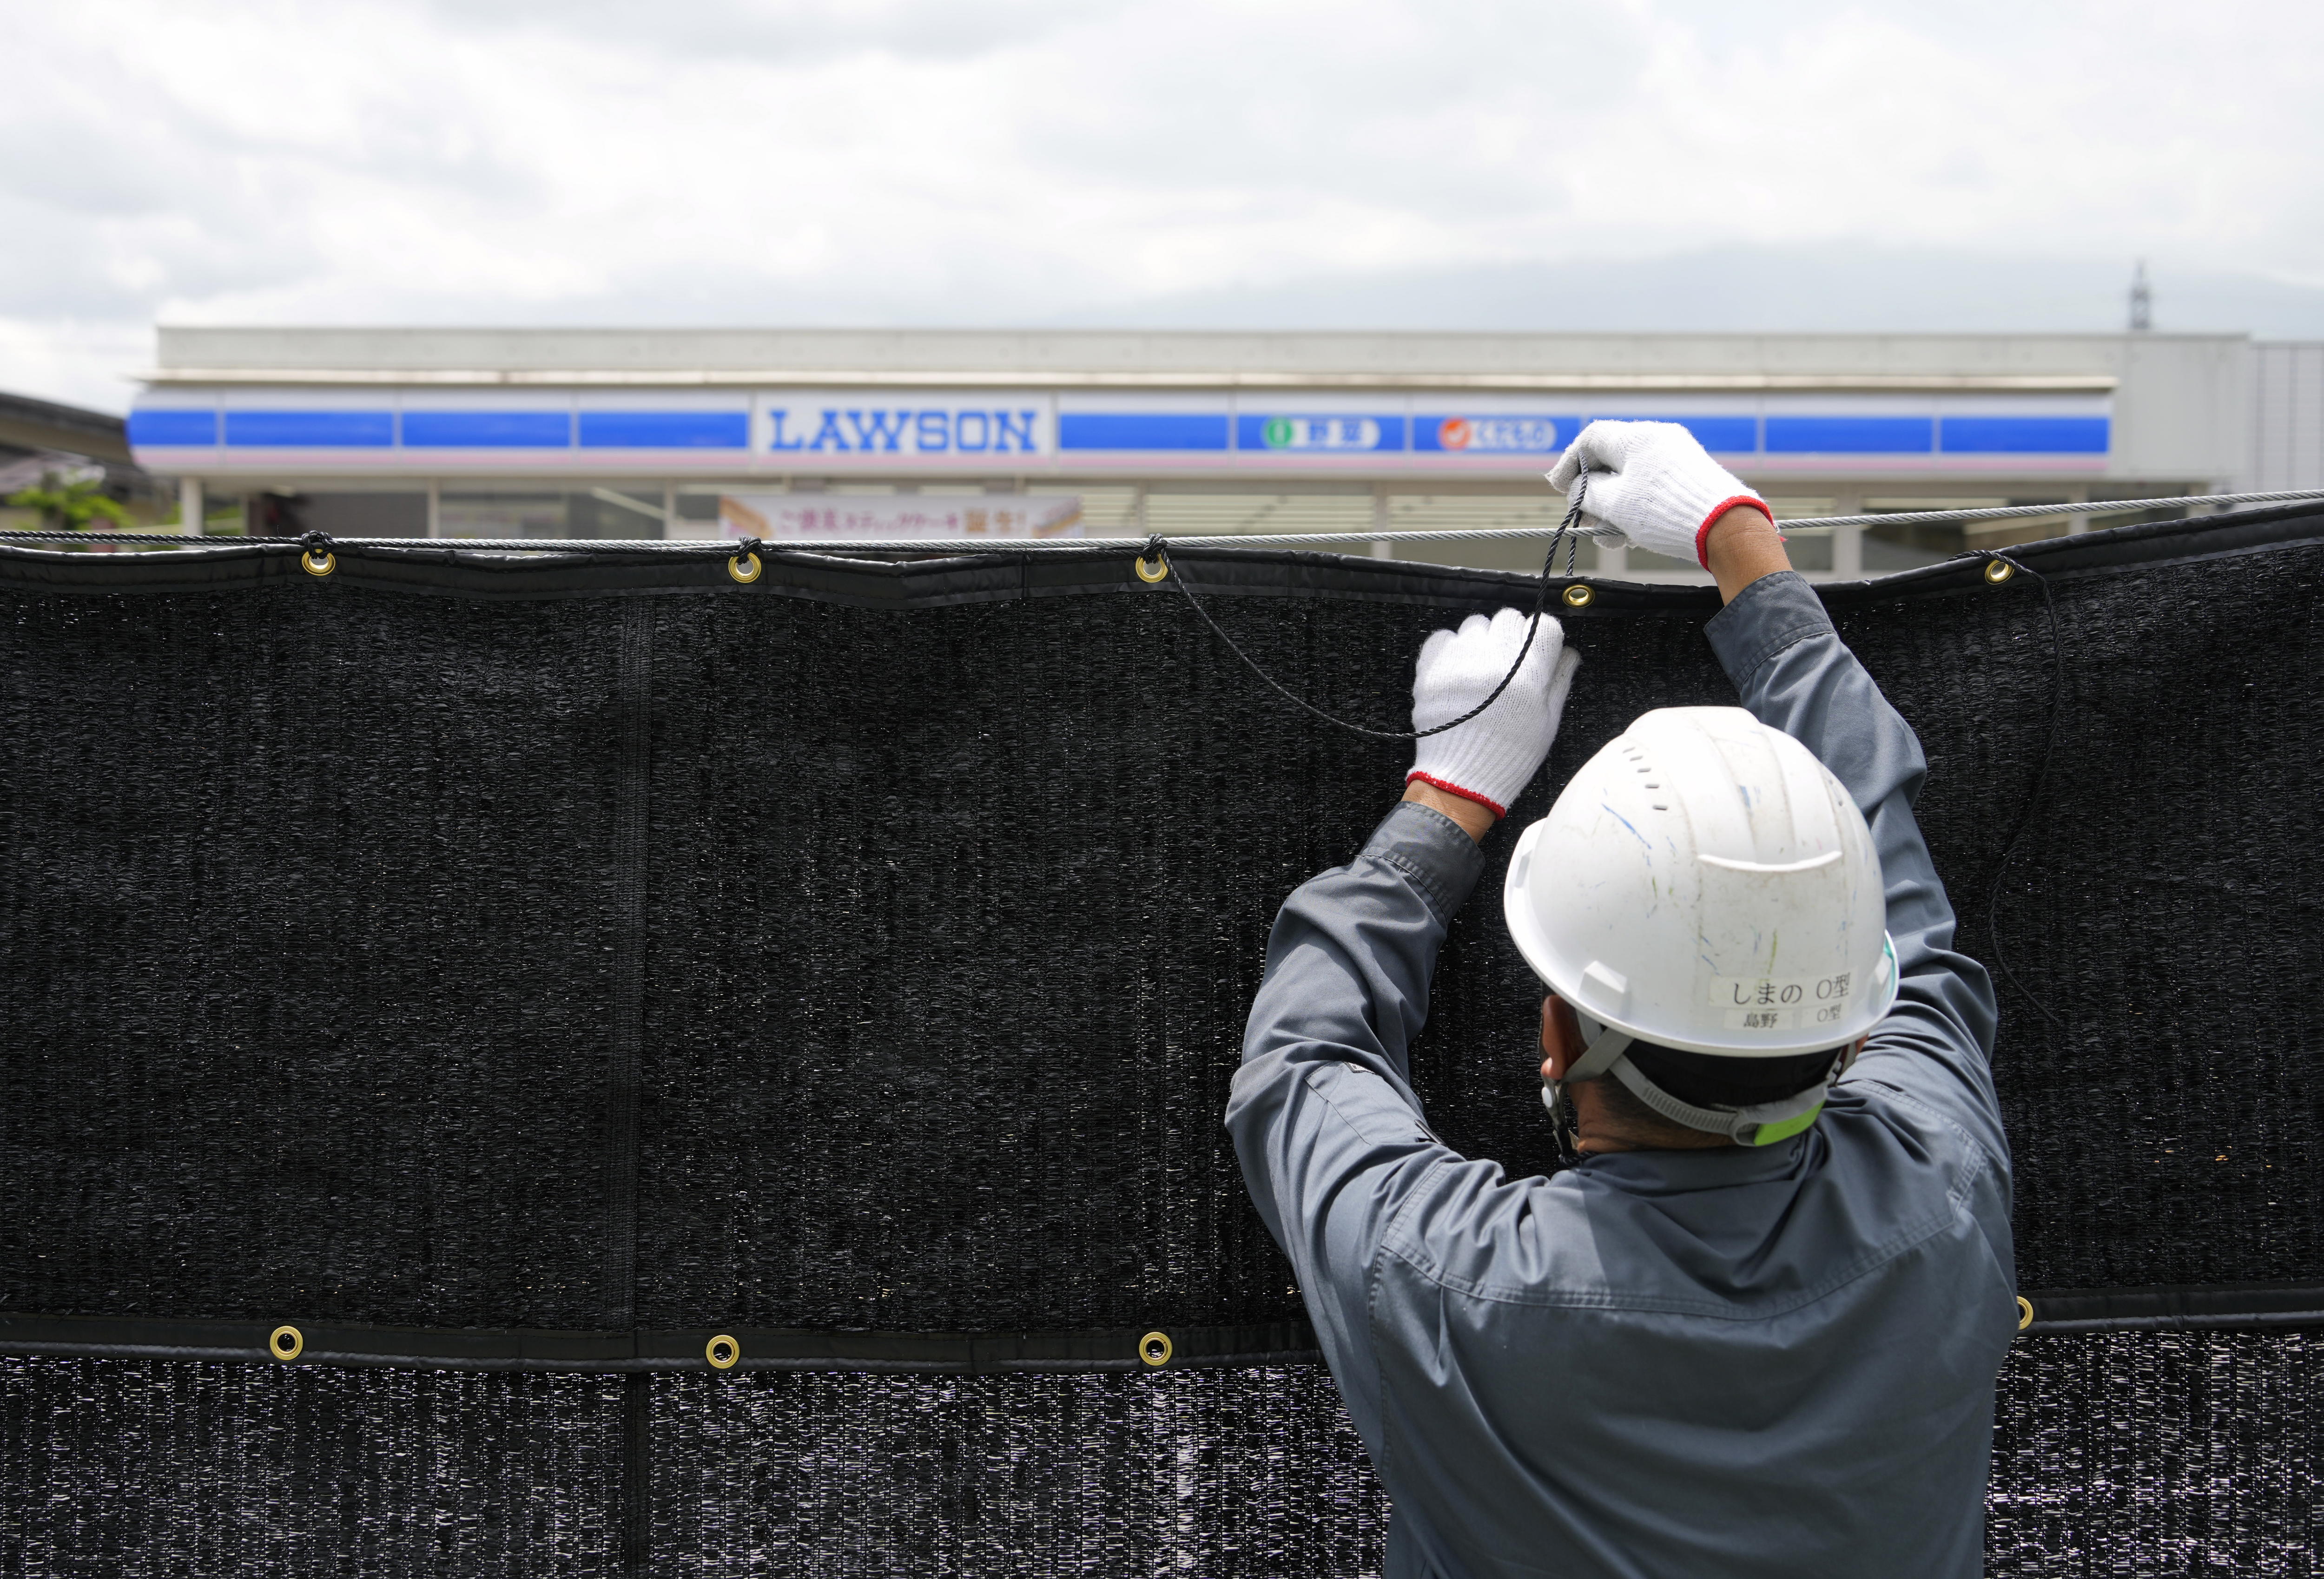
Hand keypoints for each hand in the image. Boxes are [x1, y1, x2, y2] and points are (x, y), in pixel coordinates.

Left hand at [1406, 609, 1581, 819]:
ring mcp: (1459, 662)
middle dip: (1512, 635)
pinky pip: (1444, 637)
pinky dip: (1452, 648)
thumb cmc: (1510, 754)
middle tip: (1508, 660)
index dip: (1542, 637)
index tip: (1537, 650)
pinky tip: (1459, 670)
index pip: (1543, 626)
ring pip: (1475, 624)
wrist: (1461, 780)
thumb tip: (1569, 652)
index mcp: (1527, 675)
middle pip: (1508, 617)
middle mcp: (1493, 661)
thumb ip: (1559, 680)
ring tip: (1482, 667)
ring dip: (1482, 640)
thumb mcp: (1547, 721)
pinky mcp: (1432, 670)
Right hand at [1546, 420, 1770, 567]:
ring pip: (1632, 477)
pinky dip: (1636, 506)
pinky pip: (1652, 485)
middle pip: (1612, 460)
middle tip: (1587, 521)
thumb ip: (1587, 492)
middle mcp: (1659, 438)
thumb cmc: (1665, 512)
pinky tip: (1634, 533)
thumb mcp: (1614, 504)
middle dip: (1594, 493)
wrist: (1726, 527)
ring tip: (1613, 537)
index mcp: (1637, 437)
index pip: (1591, 438)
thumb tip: (1578, 488)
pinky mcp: (1691, 475)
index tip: (1558, 488)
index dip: (1569, 463)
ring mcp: (1677, 455)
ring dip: (1615, 507)